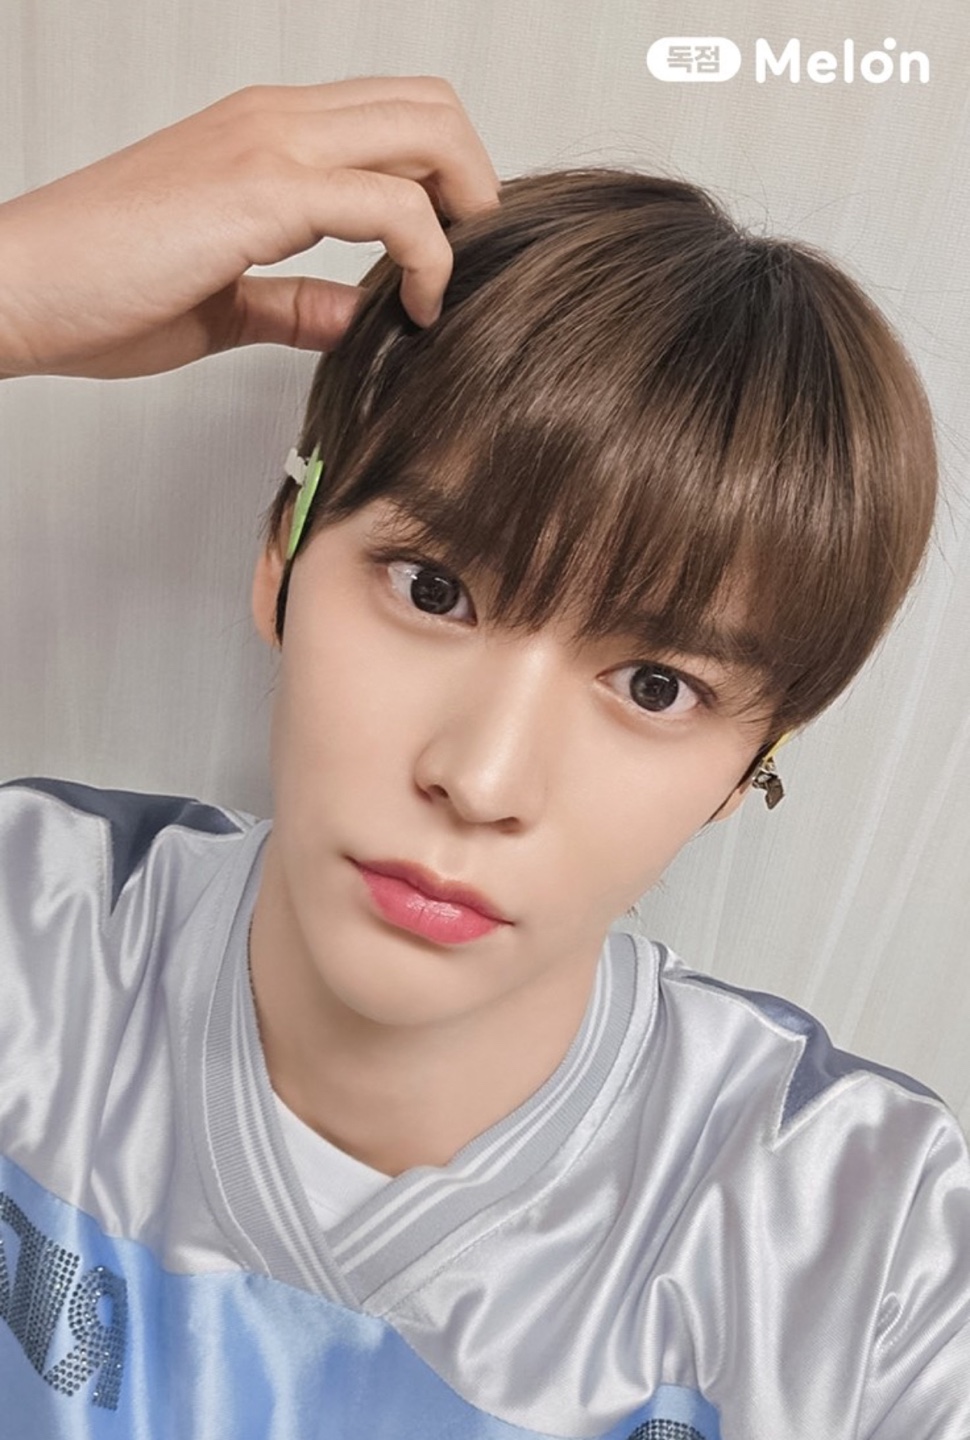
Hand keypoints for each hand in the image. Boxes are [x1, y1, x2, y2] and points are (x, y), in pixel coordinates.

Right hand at [0, 76, 500, 378]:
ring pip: (427, 133)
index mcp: (264, 134)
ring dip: (466, 213)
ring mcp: (270, 145)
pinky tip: (418, 310)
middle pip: (429, 107)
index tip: (449, 257)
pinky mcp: (263, 191)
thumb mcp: (223, 301)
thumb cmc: (100, 291)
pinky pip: (395, 204)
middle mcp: (275, 121)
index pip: (394, 117)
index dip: (445, 180)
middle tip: (471, 264)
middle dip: (475, 185)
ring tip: (449, 289)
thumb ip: (295, 301)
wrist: (19, 288)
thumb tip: (354, 316)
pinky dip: (431, 257)